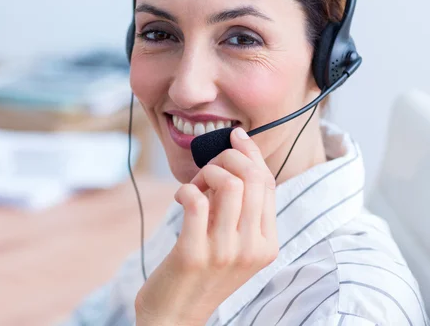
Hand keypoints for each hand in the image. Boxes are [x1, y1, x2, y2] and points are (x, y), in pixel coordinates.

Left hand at [135, 128, 278, 325]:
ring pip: (228, 183)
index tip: (236, 136)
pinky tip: (179, 198)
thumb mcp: (232, 242)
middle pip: (252, 178)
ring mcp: (226, 252)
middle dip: (226, 159)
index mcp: (267, 243)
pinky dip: (185, 190)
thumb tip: (235, 158)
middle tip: (206, 171)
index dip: (251, 153)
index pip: (268, 183)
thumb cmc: (201, 272)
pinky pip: (195, 200)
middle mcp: (253, 248)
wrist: (175, 316)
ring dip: (205, 174)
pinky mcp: (195, 253)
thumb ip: (238, 208)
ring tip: (194, 188)